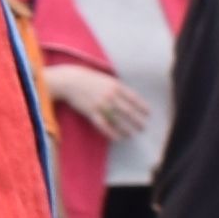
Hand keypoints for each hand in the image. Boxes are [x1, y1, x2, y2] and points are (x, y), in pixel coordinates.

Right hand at [36, 60, 153, 143]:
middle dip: (138, 121)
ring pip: (118, 120)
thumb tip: (130, 98)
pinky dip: (112, 133)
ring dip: (127, 129)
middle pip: (128, 111)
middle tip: (143, 127)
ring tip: (132, 134)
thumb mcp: (106, 79)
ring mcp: (101, 104)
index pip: (134, 98)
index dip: (142, 107)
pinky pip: (104, 125)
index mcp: (115, 86)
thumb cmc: (89, 79)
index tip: (148, 114)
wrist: (70, 81)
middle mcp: (110, 95)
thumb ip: (118, 88)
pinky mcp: (91, 112)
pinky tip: (118, 138)